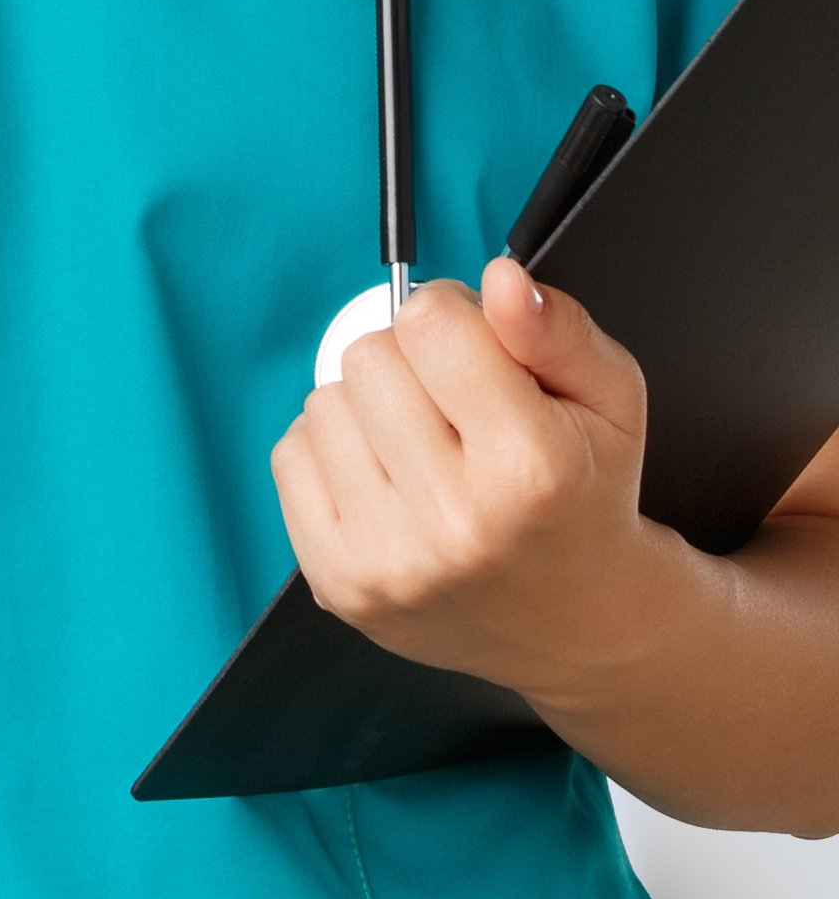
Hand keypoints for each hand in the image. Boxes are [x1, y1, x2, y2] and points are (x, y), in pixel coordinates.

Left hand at [274, 257, 698, 700]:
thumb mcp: (610, 402)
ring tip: (424, 449)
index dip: (453, 319)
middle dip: (409, 364)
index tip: (476, 350)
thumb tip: (497, 278)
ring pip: (323, 403)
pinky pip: (289, 455)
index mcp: (533, 469)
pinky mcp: (338, 581)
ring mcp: (390, 559)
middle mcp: (456, 522)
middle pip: (370, 358)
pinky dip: (332, 454)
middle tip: (454, 408)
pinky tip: (389, 481)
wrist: (575, 619)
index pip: (432, 324)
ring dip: (367, 410)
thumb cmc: (585, 494)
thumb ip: (559, 329)